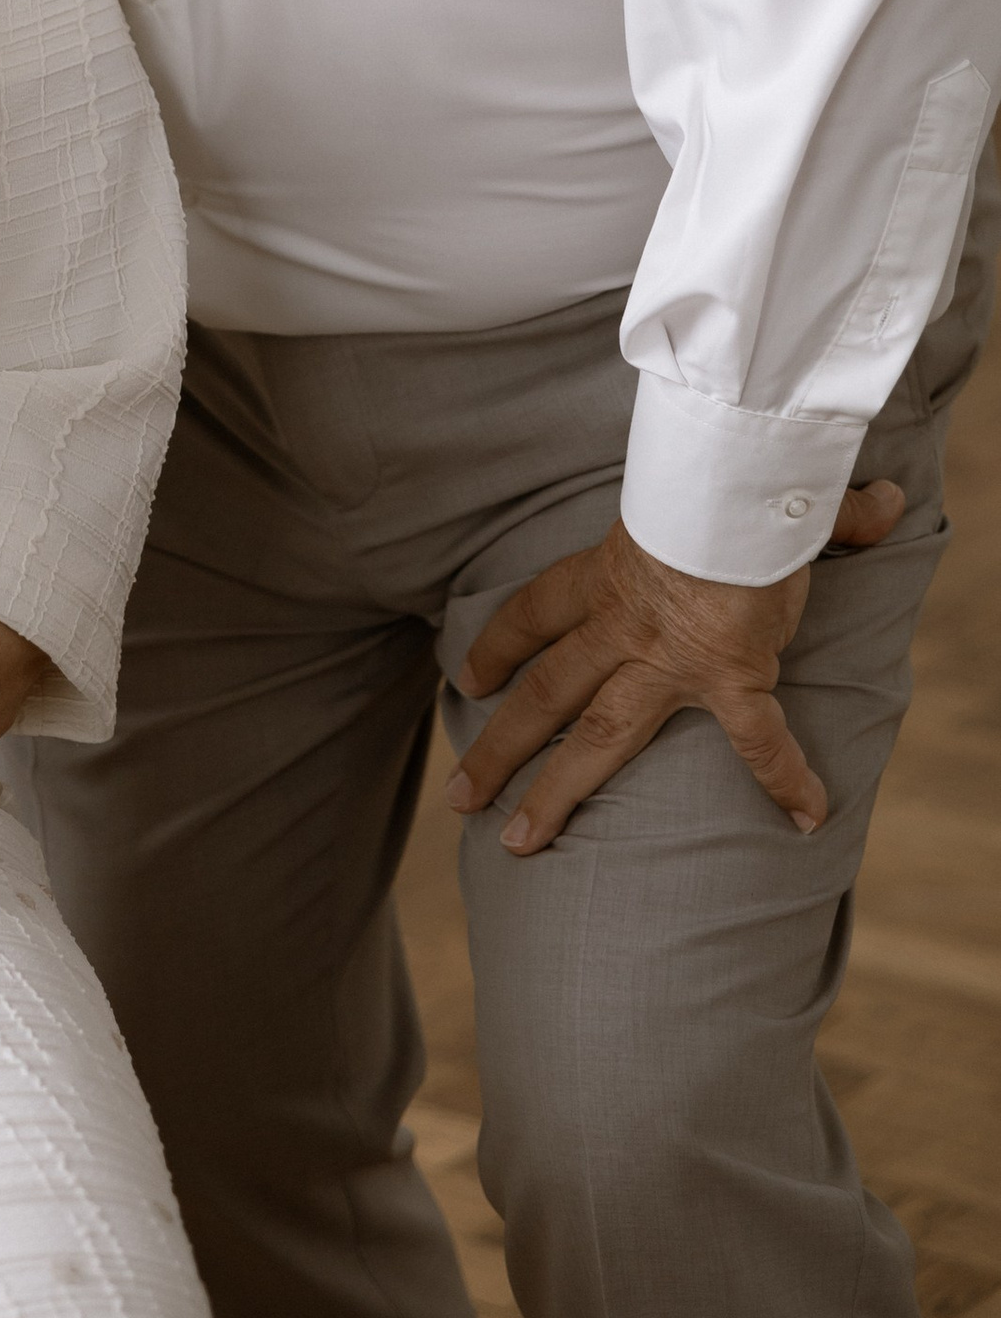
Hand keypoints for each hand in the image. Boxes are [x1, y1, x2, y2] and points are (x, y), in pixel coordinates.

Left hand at [447, 483, 905, 852]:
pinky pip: (757, 742)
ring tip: (519, 844)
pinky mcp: (730, 677)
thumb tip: (857, 491)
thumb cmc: (706, 472)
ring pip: (598, 738)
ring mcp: (670, 660)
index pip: (537, 612)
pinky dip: (785, 777)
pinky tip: (807, 816)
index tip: (468, 680)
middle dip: (499, 748)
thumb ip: (718, 493)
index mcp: (604, 576)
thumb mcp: (691, 486)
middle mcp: (622, 626)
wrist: (731, 484)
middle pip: (544, 693)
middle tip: (459, 797)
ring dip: (556, 792)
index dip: (500, 645)